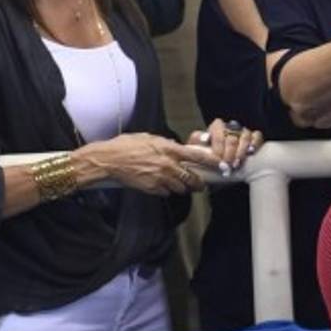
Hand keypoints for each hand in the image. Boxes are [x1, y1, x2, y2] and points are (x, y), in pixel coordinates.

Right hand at [76, 133, 217, 195]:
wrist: (108, 160)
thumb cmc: (126, 146)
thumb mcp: (150, 138)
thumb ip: (166, 144)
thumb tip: (176, 147)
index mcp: (169, 149)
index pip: (197, 156)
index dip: (212, 162)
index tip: (222, 165)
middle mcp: (167, 165)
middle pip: (192, 178)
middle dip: (199, 183)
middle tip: (201, 184)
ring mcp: (160, 178)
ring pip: (181, 188)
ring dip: (183, 187)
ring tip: (179, 184)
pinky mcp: (151, 188)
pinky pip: (166, 193)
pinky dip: (167, 190)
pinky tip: (162, 185)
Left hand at [188, 118, 263, 176]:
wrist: (226, 173)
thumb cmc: (211, 165)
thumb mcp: (198, 159)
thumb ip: (192, 151)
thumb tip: (186, 149)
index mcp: (215, 129)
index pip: (217, 127)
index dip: (218, 142)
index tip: (218, 157)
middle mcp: (229, 128)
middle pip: (231, 134)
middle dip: (229, 150)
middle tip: (228, 164)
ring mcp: (243, 132)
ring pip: (244, 134)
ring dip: (241, 150)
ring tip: (237, 163)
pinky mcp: (255, 138)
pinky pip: (257, 135)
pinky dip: (254, 144)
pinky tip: (251, 153)